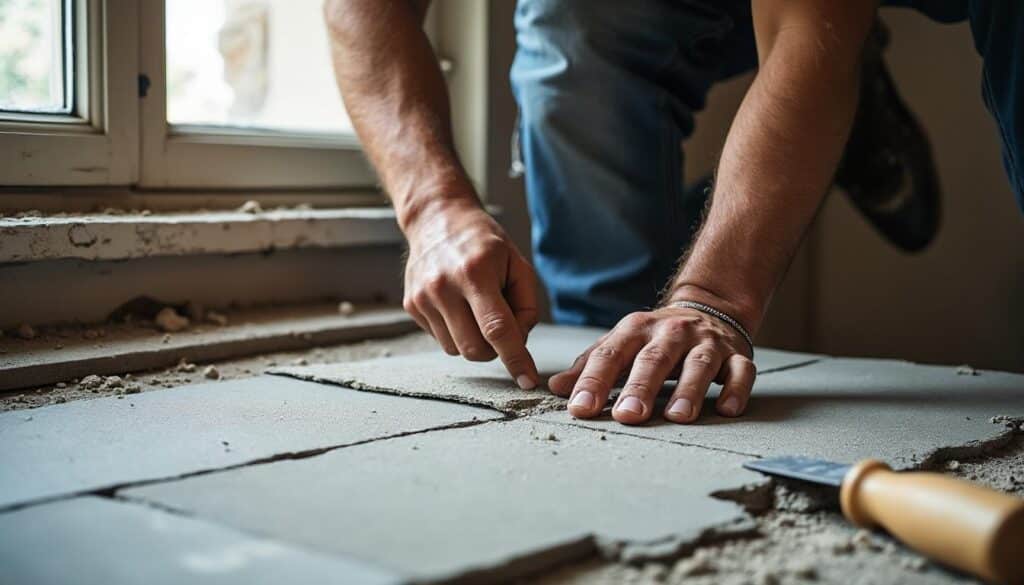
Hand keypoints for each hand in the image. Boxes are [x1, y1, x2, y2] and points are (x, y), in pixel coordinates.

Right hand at [402, 198, 540, 388]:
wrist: (437, 219)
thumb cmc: (484, 243)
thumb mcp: (518, 264)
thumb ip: (526, 306)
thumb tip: (518, 342)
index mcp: (475, 273)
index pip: (497, 329)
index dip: (515, 359)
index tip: (527, 381)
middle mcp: (443, 286)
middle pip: (475, 349)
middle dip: (495, 350)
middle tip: (500, 326)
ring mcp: (422, 297)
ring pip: (456, 350)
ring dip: (474, 340)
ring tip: (475, 308)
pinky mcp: (410, 305)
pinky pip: (440, 339)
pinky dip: (455, 331)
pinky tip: (457, 305)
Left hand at [548, 306, 755, 423]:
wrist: (709, 308)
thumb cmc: (656, 337)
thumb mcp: (620, 344)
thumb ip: (589, 365)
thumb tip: (556, 388)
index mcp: (636, 330)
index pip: (611, 355)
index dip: (594, 381)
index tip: (580, 408)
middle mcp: (671, 333)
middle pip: (654, 360)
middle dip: (640, 388)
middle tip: (627, 416)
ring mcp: (706, 343)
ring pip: (699, 364)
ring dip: (689, 390)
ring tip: (678, 417)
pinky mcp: (736, 355)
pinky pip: (741, 371)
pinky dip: (736, 389)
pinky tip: (727, 409)